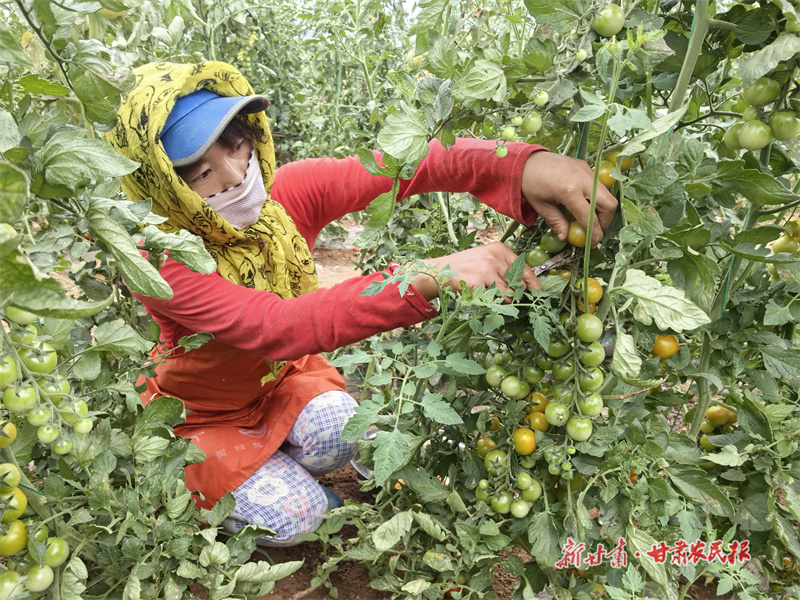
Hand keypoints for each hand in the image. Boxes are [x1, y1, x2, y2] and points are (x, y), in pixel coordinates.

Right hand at [410, 242, 539, 301]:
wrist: (439, 271)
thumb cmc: (463, 266)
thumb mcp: (485, 258)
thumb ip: (504, 267)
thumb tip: (524, 283)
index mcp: (499, 249)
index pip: (525, 268)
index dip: (533, 282)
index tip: (538, 292)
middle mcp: (495, 257)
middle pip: (518, 283)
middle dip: (515, 293)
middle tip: (505, 295)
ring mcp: (487, 270)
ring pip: (508, 294)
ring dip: (502, 300)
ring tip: (487, 293)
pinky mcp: (478, 284)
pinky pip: (493, 300)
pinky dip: (488, 301)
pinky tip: (477, 293)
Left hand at [521, 152, 618, 246]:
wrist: (525, 160)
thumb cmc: (530, 183)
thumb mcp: (541, 206)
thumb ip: (556, 222)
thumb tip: (565, 237)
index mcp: (569, 191)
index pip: (590, 217)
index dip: (594, 234)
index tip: (591, 243)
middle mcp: (582, 178)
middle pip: (609, 204)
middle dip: (605, 221)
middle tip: (594, 229)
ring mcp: (586, 170)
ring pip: (607, 194)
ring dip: (602, 209)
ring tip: (587, 217)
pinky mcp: (585, 166)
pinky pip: (598, 185)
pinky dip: (596, 197)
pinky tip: (582, 202)